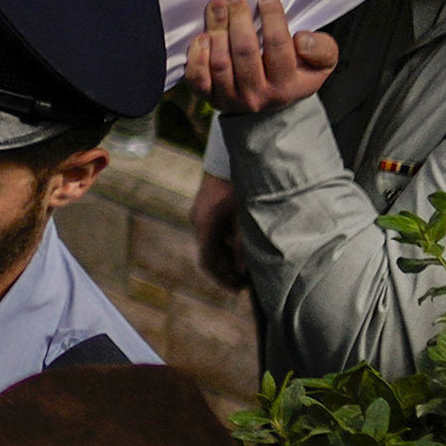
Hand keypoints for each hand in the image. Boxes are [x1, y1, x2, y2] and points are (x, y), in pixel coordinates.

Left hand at [185, 0, 339, 114]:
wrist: (270, 105)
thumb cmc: (295, 73)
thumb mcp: (320, 64)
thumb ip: (322, 50)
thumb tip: (302, 39)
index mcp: (287, 85)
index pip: (278, 47)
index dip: (272, 18)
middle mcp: (259, 95)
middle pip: (245, 52)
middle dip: (237, 18)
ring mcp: (232, 98)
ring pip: (221, 62)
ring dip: (216, 30)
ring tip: (216, 5)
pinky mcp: (209, 98)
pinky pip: (198, 79)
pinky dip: (197, 56)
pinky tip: (201, 36)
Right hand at [190, 168, 248, 291]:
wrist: (230, 157)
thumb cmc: (240, 185)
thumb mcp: (245, 217)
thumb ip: (243, 245)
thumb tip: (243, 271)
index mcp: (204, 225)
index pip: (208, 261)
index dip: (222, 278)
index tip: (237, 289)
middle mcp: (198, 221)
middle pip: (209, 254)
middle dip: (226, 271)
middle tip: (245, 283)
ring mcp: (201, 214)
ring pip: (212, 244)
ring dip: (227, 258)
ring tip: (247, 267)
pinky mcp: (207, 208)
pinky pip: (214, 233)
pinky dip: (227, 244)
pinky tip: (243, 247)